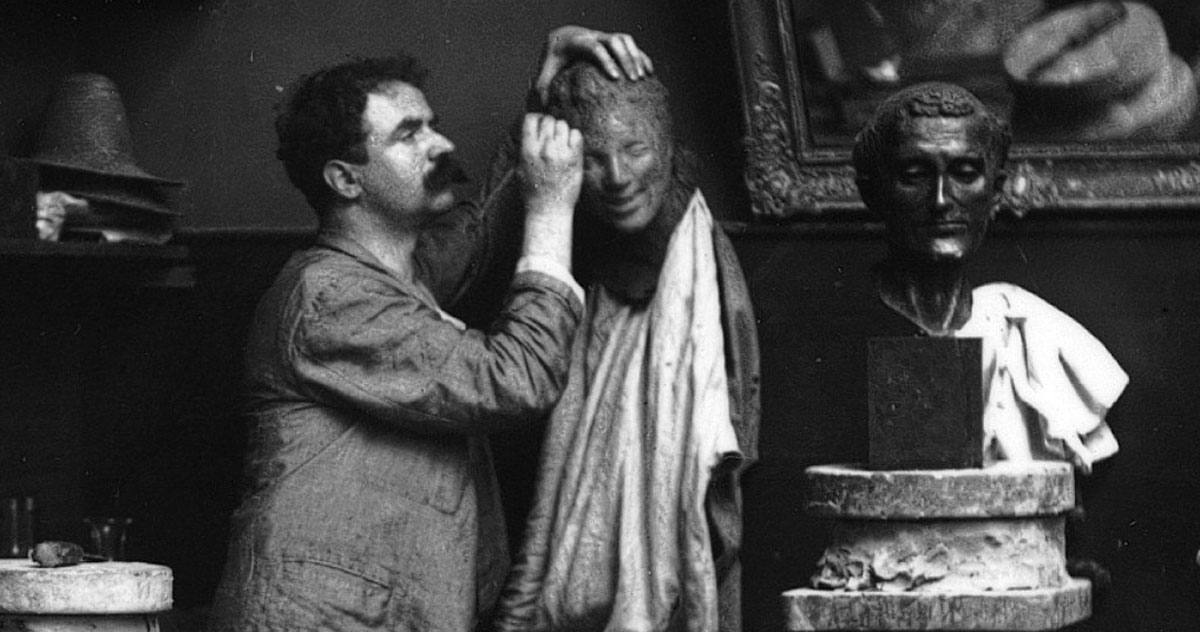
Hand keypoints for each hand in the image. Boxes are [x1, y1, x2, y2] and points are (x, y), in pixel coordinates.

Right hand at [519, 113, 581, 267]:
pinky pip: (576, 134)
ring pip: (563, 125)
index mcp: (528, 151)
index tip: (539, 125)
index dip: (535, 119)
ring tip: (560, 143)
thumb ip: (524, 147)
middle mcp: (544, 149)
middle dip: (549, 125)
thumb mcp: (520, 167)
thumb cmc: (533, 191)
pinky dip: (574, 137)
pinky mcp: (575, 158)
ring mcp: (561, 153)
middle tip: (551, 136)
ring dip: (562, 130)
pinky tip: (570, 147)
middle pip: (548, 120)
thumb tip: (530, 129)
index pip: (531, 119)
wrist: (549, 209)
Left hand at [535, 26, 653, 103]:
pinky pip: (631, 44)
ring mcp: (603, 37)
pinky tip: (649, 72)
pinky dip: (641, 56)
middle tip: (633, 80)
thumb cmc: (551, 64)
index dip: (606, 60)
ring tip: (642, 77)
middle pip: (614, 41)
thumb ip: (542, 91)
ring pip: (624, 39)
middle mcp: (591, 35)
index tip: (615, 77)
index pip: (593, 47)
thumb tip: (545, 109)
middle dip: (626, 59)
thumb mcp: (543, 77)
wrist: (559, 43)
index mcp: (575, 42)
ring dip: (636, 56)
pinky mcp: (612, 41)